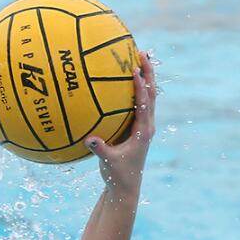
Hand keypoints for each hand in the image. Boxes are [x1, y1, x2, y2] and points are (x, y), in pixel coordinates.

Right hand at [87, 50, 157, 195]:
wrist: (126, 187)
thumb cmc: (118, 174)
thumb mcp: (108, 162)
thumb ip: (100, 149)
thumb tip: (88, 138)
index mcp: (142, 131)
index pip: (143, 103)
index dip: (140, 86)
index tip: (134, 69)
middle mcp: (147, 125)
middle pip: (151, 93)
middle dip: (148, 72)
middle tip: (141, 52)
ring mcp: (144, 126)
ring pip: (149, 96)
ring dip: (146, 77)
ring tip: (139, 58)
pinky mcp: (139, 128)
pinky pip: (140, 103)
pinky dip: (137, 89)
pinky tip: (126, 79)